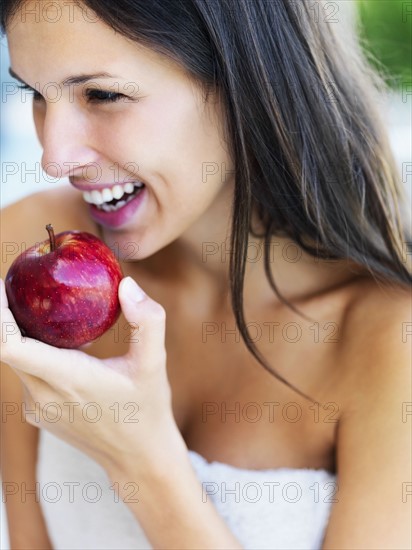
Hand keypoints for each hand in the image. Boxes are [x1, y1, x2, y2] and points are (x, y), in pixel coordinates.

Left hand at [0, 276, 185, 477]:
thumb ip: (147, 320)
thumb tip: (127, 285)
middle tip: (23, 285)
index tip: (2, 285)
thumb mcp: (155, 363)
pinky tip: (57, 340)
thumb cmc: (147, 409)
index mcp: (67, 379)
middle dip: (6, 314)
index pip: (9, 345)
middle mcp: (43, 395)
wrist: (138, 458)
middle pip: (5, 347)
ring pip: (14, 360)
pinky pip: (24, 373)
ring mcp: (37, 407)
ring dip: (19, 332)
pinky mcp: (38, 413)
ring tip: (39, 305)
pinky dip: (31, 351)